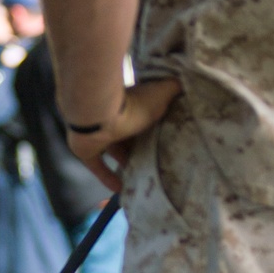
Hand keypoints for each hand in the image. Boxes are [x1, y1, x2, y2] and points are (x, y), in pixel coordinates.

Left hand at [66, 78, 182, 190]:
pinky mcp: (87, 151)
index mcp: (132, 104)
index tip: (166, 139)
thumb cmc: (134, 104)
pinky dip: (107, 177)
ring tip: (141, 176)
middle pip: (131, 135)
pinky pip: (98, 167)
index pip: (145, 116)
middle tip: (156, 161)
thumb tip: (186, 83)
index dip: (155, 127)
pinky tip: (119, 189)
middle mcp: (115, 118)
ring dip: (126, 162)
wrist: (99, 113)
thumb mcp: (163, 92)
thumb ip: (175, 88)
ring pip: (115, 150)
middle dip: (141, 146)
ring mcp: (99, 135)